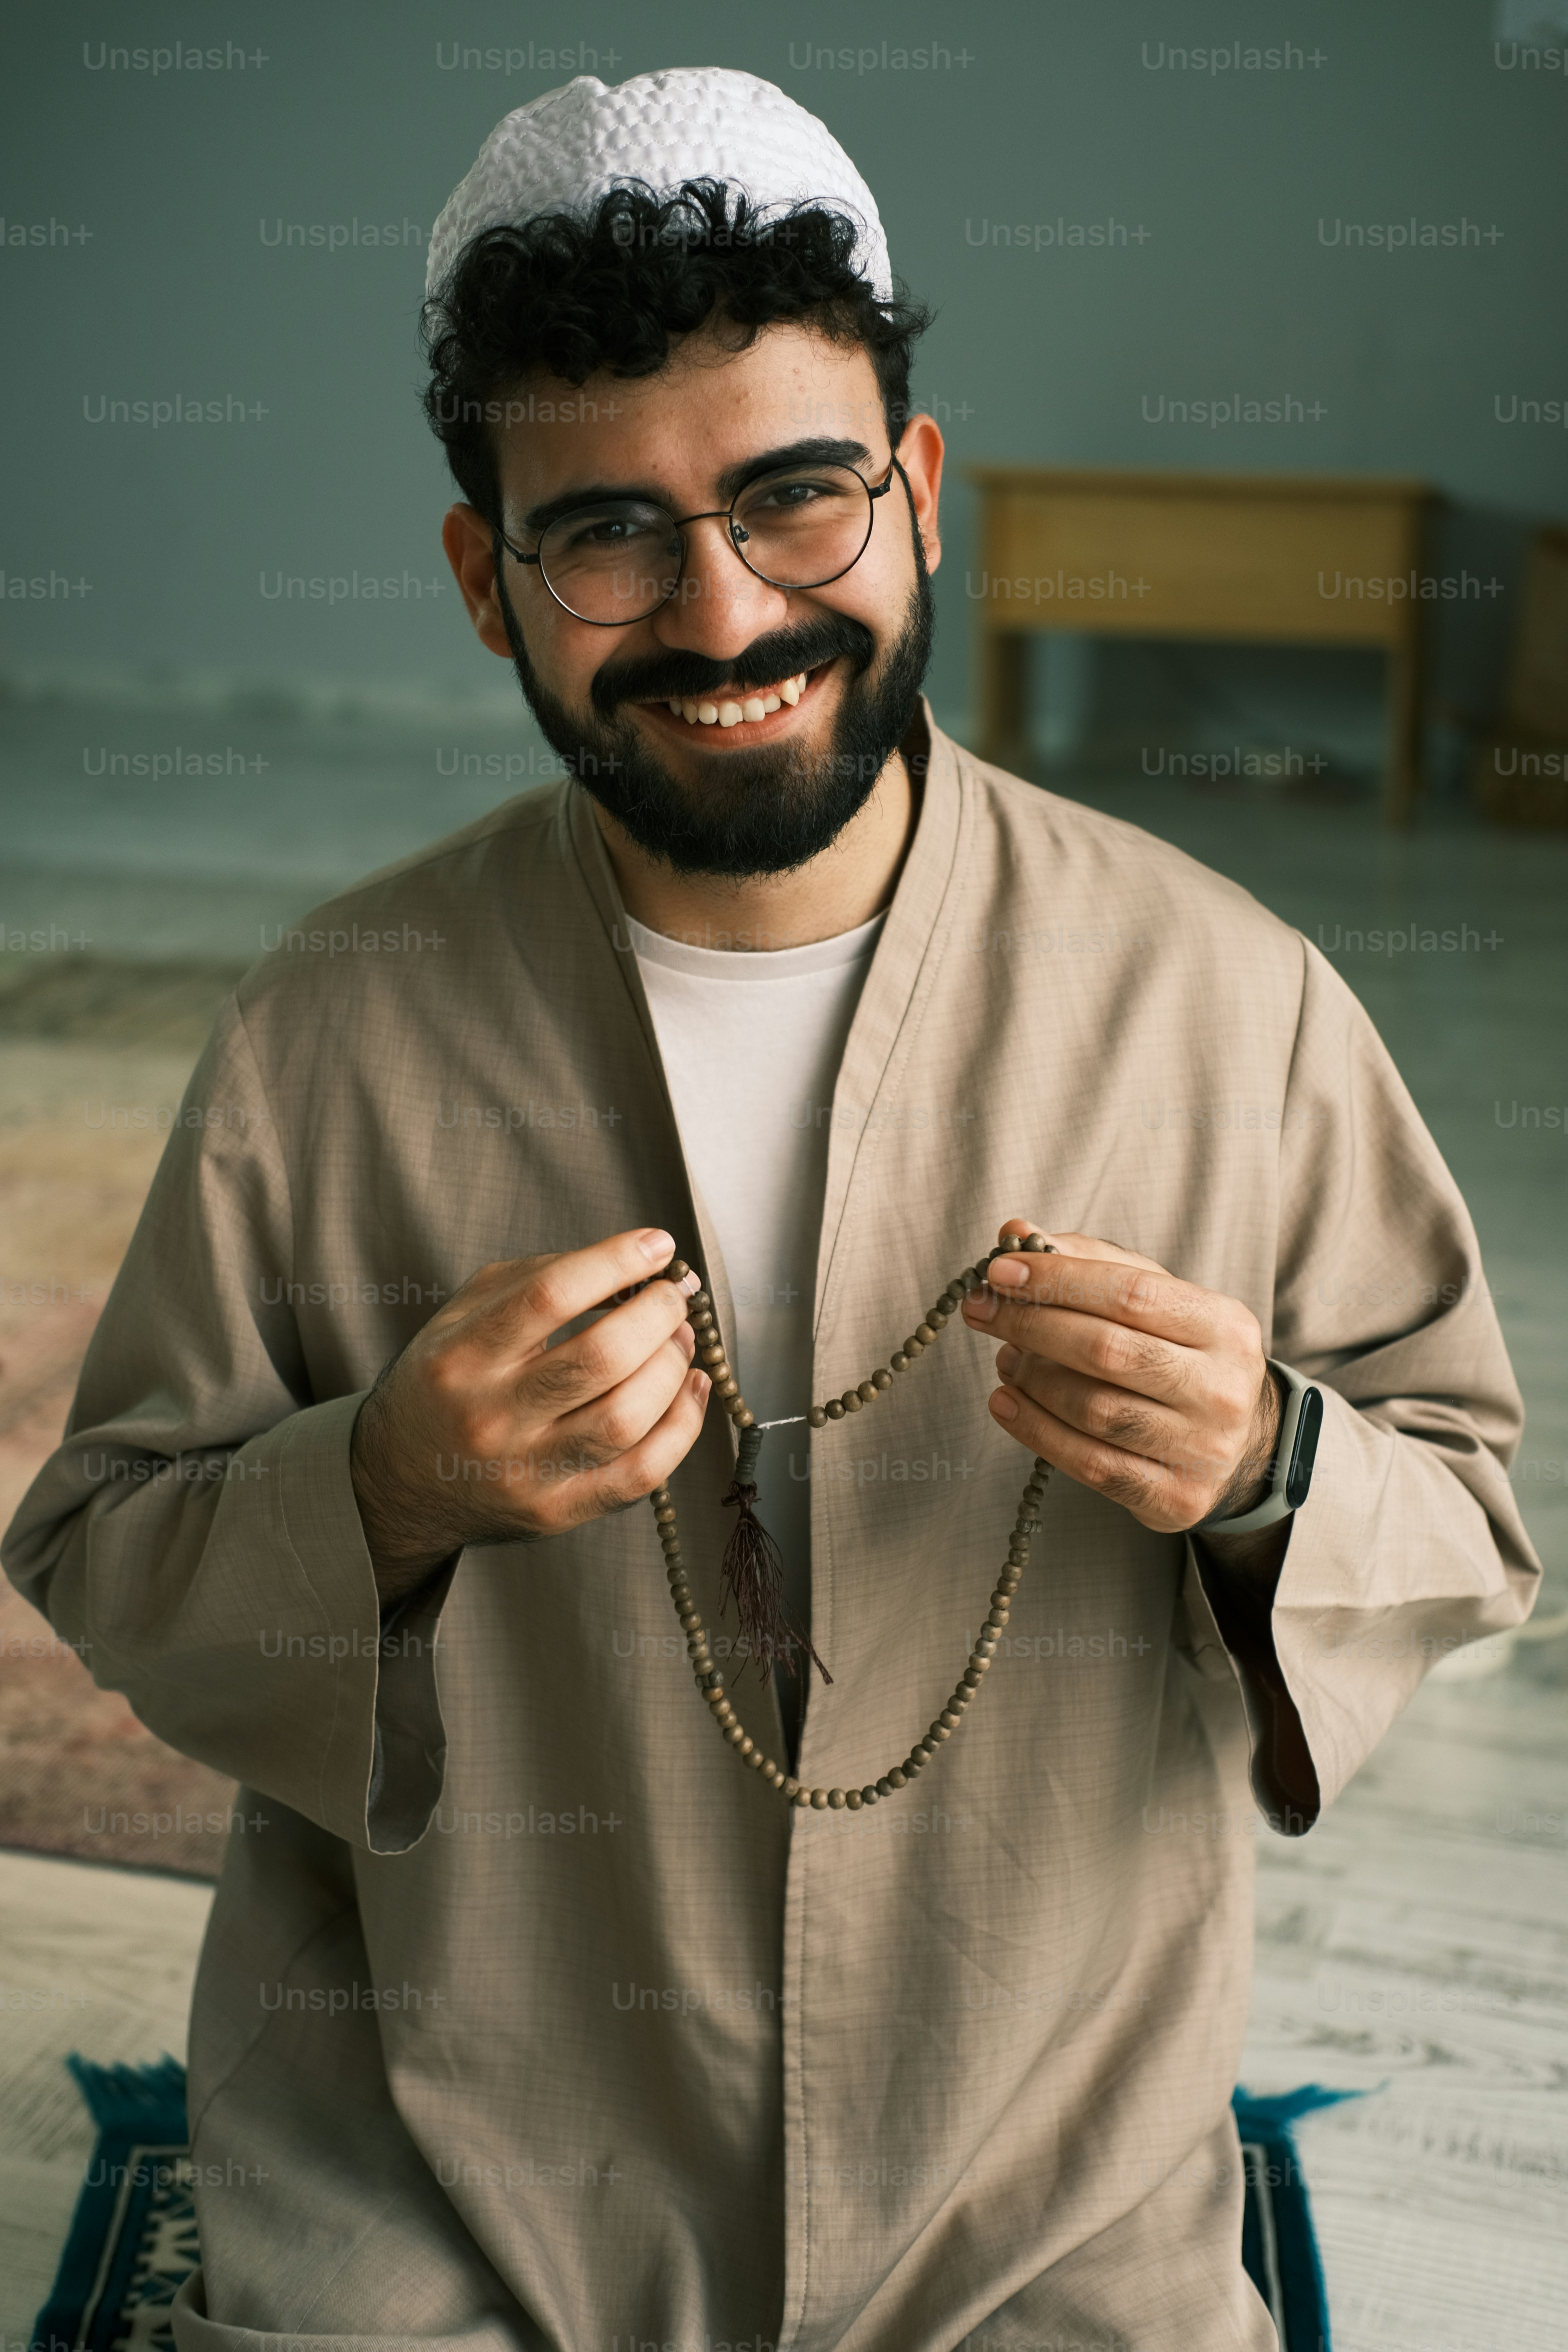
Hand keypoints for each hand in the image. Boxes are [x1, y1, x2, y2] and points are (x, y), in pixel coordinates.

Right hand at [350, 1226, 709, 1601]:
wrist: (398, 1482)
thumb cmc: (447, 1382)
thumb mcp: (463, 1315)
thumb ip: (536, 1278)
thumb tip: (628, 1263)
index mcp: (461, 1356)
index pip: (548, 1296)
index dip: (615, 1262)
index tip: (657, 1246)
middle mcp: (490, 1416)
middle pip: (599, 1359)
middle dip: (657, 1316)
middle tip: (673, 1297)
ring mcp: (525, 1472)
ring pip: (625, 1418)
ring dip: (673, 1368)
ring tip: (680, 1339)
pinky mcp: (556, 1513)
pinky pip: (640, 1475)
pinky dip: (682, 1427)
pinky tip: (692, 1388)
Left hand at [960, 1222, 1281, 1536]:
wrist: (1239, 1441)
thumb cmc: (1177, 1353)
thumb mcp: (1153, 1297)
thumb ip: (1087, 1261)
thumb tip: (1015, 1232)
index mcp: (1223, 1325)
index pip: (1131, 1293)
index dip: (1058, 1280)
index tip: (1000, 1272)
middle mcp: (1220, 1388)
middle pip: (1107, 1351)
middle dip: (1031, 1324)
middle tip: (982, 1311)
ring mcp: (1202, 1448)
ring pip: (1093, 1410)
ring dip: (1032, 1379)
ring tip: (1005, 1358)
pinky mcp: (1176, 1498)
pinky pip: (1089, 1465)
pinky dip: (1036, 1431)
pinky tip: (1005, 1403)